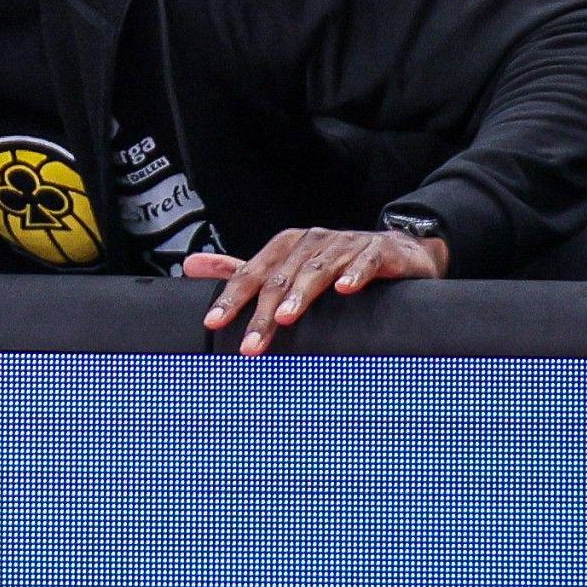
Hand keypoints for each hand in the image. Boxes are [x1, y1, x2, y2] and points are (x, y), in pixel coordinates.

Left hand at [188, 225, 448, 353]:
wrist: (398, 251)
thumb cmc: (335, 264)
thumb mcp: (287, 267)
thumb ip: (242, 272)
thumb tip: (189, 266)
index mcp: (286, 247)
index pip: (252, 273)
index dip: (231, 297)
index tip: (212, 323)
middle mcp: (312, 242)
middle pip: (281, 277)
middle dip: (262, 312)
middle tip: (250, 344)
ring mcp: (346, 245)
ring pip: (317, 269)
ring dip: (300, 293)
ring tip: (285, 317)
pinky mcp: (379, 251)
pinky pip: (366, 261)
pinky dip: (355, 274)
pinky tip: (346, 290)